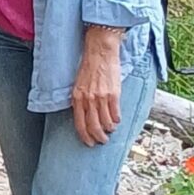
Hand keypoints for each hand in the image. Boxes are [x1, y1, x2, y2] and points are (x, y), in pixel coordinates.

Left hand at [71, 26, 123, 146]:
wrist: (100, 52)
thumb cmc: (89, 67)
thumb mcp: (78, 84)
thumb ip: (81, 99)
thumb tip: (85, 115)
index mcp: (77, 97)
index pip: (79, 123)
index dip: (84, 136)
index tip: (89, 143)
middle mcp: (87, 99)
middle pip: (93, 126)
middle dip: (98, 137)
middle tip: (102, 140)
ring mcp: (101, 97)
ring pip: (106, 122)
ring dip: (109, 129)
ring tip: (110, 130)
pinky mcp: (113, 94)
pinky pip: (116, 113)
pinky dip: (117, 120)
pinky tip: (117, 120)